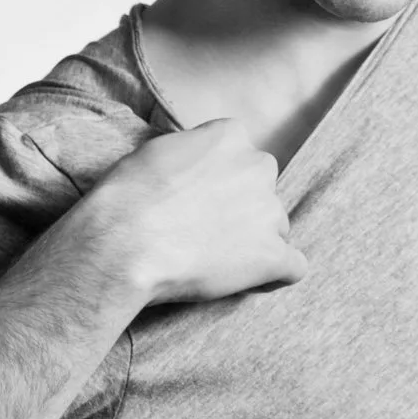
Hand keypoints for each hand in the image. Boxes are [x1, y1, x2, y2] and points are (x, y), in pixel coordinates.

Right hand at [88, 120, 307, 306]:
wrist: (125, 242)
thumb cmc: (128, 198)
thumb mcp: (157, 152)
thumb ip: (192, 156)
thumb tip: (195, 171)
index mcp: (230, 136)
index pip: (242, 158)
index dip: (225, 183)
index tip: (205, 201)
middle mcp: (258, 167)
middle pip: (262, 193)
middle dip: (243, 212)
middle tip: (207, 234)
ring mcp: (269, 212)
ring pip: (275, 229)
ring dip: (254, 244)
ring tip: (215, 262)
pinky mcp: (272, 255)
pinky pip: (293, 267)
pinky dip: (275, 276)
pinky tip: (250, 282)